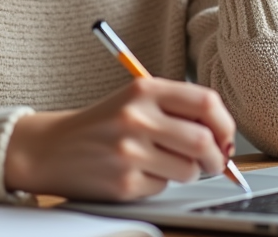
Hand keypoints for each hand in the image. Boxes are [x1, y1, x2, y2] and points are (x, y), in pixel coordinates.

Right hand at [4, 77, 235, 200]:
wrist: (51, 148)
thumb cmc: (102, 124)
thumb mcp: (134, 100)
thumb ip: (176, 109)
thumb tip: (223, 135)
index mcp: (144, 89)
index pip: (205, 101)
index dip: (225, 123)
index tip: (226, 136)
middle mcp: (137, 117)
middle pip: (203, 140)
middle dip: (217, 157)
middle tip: (215, 162)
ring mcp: (129, 151)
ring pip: (189, 169)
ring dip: (188, 172)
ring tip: (167, 164)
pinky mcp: (124, 181)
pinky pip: (163, 187)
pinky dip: (160, 183)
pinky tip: (139, 172)